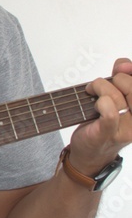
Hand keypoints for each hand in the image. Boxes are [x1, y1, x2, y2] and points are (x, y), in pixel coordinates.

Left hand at [69, 58, 131, 175]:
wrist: (90, 153)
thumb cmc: (103, 123)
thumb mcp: (115, 97)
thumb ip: (122, 78)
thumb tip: (123, 64)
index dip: (130, 70)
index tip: (121, 68)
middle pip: (131, 87)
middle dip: (114, 80)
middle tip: (99, 85)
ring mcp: (127, 129)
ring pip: (116, 97)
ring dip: (99, 88)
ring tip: (91, 91)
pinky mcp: (109, 134)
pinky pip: (110, 113)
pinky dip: (101, 102)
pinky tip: (95, 103)